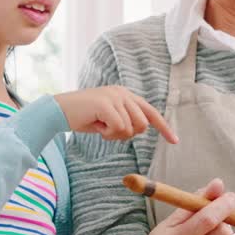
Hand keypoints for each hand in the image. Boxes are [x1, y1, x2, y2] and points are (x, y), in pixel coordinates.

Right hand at [54, 86, 177, 143]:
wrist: (58, 111)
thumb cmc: (84, 117)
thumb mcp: (109, 118)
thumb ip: (126, 120)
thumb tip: (139, 128)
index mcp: (125, 95)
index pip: (151, 112)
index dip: (164, 127)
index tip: (175, 141)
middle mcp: (123, 93)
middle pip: (143, 124)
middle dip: (127, 134)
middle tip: (109, 131)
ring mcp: (115, 97)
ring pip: (131, 128)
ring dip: (115, 135)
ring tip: (101, 126)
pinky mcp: (106, 104)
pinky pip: (119, 128)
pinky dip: (108, 134)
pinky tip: (96, 126)